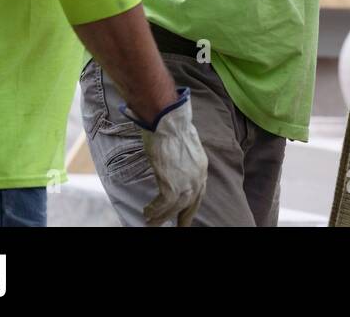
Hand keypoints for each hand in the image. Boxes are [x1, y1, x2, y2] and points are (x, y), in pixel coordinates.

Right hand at [123, 89, 207, 226]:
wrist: (169, 122)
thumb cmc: (173, 127)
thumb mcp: (185, 146)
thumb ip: (183, 158)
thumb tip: (176, 161)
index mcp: (202, 168)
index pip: (199, 193)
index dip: (191, 205)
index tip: (185, 214)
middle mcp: (198, 178)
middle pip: (190, 205)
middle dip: (182, 218)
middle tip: (176, 227)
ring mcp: (186, 182)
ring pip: (175, 208)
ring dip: (162, 216)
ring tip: (151, 221)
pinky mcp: (172, 185)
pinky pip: (163, 205)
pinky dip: (155, 211)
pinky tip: (147, 212)